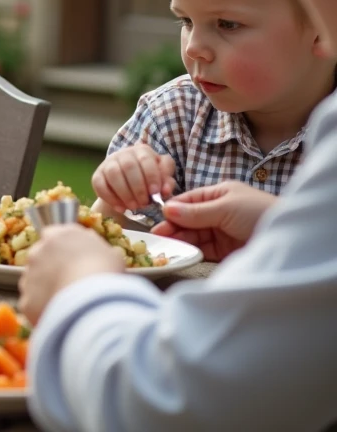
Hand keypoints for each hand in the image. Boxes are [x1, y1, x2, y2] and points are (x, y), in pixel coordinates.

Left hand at [19, 224, 124, 324]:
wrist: (91, 301)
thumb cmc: (105, 273)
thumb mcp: (110, 253)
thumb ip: (94, 247)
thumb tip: (91, 249)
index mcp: (56, 235)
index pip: (52, 235)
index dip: (62, 249)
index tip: (71, 259)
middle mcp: (37, 252)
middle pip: (40, 259)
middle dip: (51, 269)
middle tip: (70, 282)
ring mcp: (29, 276)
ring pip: (34, 282)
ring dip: (46, 289)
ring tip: (68, 302)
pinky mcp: (26, 300)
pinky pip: (34, 305)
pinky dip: (45, 310)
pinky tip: (61, 315)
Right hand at [91, 144, 175, 212]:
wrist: (129, 185)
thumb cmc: (150, 181)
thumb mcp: (162, 179)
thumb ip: (167, 183)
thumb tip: (165, 191)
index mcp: (143, 151)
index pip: (146, 160)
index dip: (151, 176)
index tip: (155, 193)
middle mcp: (124, 153)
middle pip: (129, 167)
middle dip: (137, 188)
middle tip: (144, 203)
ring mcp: (109, 163)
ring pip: (113, 174)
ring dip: (124, 193)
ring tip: (133, 207)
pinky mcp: (97, 175)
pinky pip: (100, 184)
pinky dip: (110, 198)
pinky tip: (121, 208)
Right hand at [150, 181, 275, 261]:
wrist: (289, 238)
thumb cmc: (259, 213)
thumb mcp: (225, 207)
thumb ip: (195, 211)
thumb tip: (167, 209)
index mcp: (219, 194)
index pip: (189, 200)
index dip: (173, 209)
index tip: (159, 219)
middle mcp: (218, 212)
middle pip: (188, 219)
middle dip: (173, 226)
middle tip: (156, 235)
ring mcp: (221, 231)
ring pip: (193, 235)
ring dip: (180, 239)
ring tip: (165, 245)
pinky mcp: (224, 250)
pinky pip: (202, 249)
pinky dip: (191, 251)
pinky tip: (181, 252)